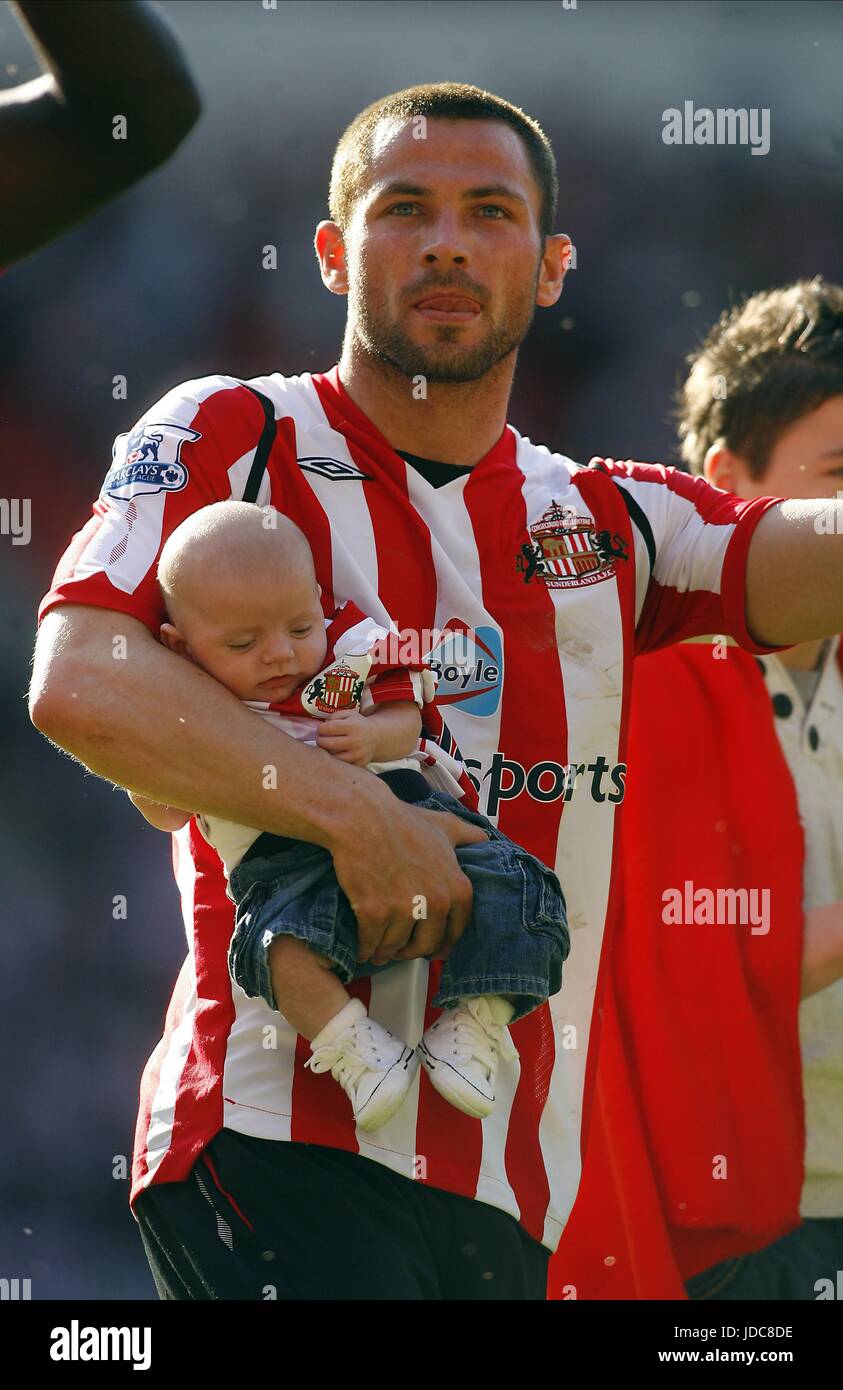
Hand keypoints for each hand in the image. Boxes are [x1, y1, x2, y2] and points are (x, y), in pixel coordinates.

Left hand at [315, 708, 374, 765]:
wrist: (376, 738)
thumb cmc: (357, 724)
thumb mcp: (348, 714)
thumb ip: (333, 717)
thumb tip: (320, 727)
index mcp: (352, 726)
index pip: (325, 729)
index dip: (320, 728)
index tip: (322, 729)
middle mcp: (356, 741)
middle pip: (326, 744)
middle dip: (320, 740)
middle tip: (321, 738)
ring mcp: (357, 755)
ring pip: (331, 756)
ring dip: (326, 751)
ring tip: (329, 746)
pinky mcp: (358, 764)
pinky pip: (339, 764)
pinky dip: (335, 759)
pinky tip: (337, 753)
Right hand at [329, 796, 488, 965]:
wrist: (363, 818)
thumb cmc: (402, 821)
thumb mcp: (444, 825)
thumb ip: (468, 836)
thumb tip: (485, 840)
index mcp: (457, 888)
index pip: (456, 930)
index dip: (443, 941)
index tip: (433, 947)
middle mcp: (436, 903)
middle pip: (426, 945)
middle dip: (413, 951)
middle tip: (401, 950)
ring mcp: (405, 910)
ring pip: (396, 947)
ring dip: (386, 953)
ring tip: (378, 951)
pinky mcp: (375, 914)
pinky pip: (370, 944)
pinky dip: (365, 949)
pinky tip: (362, 948)